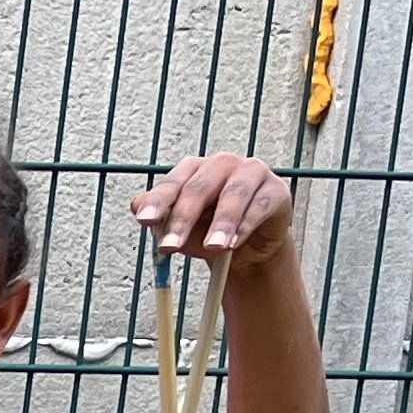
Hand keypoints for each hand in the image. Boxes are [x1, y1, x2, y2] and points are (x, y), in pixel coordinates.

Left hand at [131, 154, 294, 273]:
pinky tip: (233, 243)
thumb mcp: (181, 230)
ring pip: (233, 195)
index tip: (144, 221)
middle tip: (170, 246)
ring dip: (221, 223)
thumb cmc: (208, 231)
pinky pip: (259, 206)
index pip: (173, 182)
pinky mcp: (276, 190)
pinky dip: (245, 226)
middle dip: (183, 219)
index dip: (158, 201)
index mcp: (194, 169)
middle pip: (199, 188)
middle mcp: (222, 165)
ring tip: (212, 248)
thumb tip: (136, 205)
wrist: (247, 248)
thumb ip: (160, 218)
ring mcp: (251, 173)